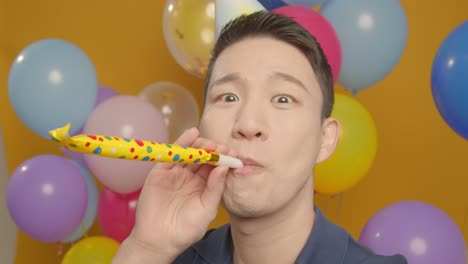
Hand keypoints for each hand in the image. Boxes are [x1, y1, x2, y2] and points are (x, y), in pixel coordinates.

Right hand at [123, 127, 236, 260]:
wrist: (159, 241)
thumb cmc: (186, 230)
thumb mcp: (207, 208)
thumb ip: (215, 187)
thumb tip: (224, 167)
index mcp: (203, 186)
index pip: (215, 167)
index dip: (224, 159)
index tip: (234, 154)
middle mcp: (189, 177)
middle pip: (203, 157)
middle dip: (214, 150)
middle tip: (223, 147)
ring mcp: (175, 173)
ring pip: (189, 153)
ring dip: (200, 145)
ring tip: (210, 143)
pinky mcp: (160, 171)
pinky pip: (172, 154)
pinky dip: (182, 142)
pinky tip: (193, 134)